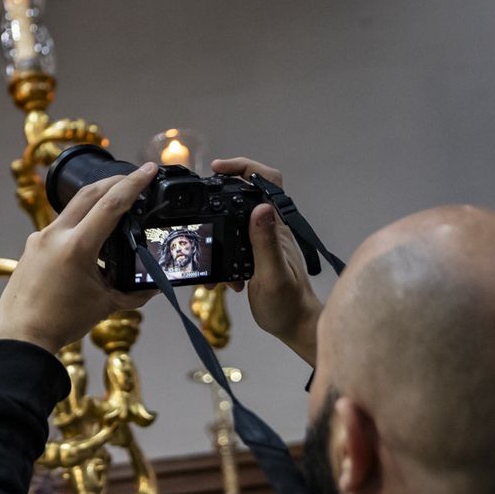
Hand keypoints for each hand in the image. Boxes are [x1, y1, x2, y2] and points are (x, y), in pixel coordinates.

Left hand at [0, 163, 158, 353]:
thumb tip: (154, 285)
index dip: (133, 184)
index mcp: (76, 247)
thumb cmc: (60, 322)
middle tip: (136, 177)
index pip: (111, 204)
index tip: (148, 170)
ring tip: (117, 205)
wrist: (21, 336)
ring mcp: (40, 238)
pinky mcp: (32, 246)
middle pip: (90, 193)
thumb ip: (134, 292)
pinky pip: (61, 225)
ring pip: (73, 207)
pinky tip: (92, 237)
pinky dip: (80, 223)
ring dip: (97, 200)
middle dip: (115, 181)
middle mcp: (55, 236)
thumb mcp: (105, 304)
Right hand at [210, 157, 321, 365]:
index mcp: (276, 227)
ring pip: (236, 218)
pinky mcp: (255, 256)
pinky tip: (217, 277)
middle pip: (247, 192)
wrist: (295, 326)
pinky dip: (220, 253)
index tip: (218, 169)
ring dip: (217, 227)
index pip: (267, 180)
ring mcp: (263, 241)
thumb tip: (261, 207)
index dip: (244, 167)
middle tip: (199, 199)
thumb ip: (265, 243)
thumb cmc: (287, 305)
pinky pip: (234, 242)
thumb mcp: (271, 275)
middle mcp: (270, 228)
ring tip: (204, 245)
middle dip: (222, 190)